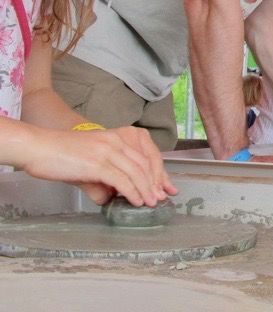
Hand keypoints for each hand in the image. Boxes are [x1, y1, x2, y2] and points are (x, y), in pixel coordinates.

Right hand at [22, 126, 177, 207]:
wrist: (38, 148)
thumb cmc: (62, 155)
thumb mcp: (92, 163)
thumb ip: (107, 177)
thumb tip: (114, 196)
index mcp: (120, 135)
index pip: (148, 154)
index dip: (161, 172)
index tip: (167, 186)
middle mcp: (118, 140)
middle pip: (147, 163)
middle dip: (157, 182)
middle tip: (163, 198)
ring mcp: (108, 150)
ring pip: (137, 172)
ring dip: (147, 190)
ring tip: (151, 203)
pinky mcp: (98, 163)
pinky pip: (122, 180)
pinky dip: (133, 192)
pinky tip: (136, 201)